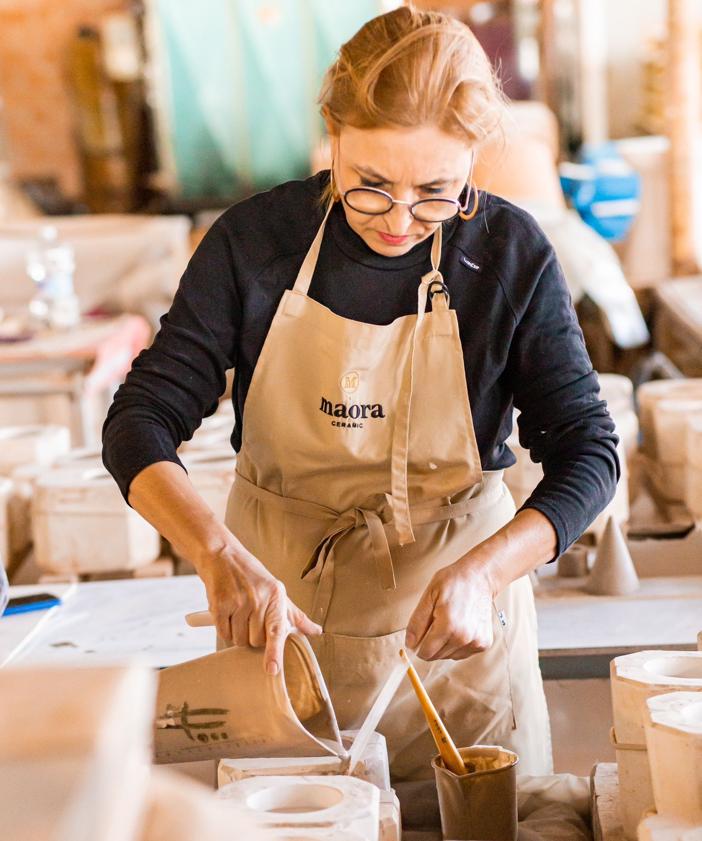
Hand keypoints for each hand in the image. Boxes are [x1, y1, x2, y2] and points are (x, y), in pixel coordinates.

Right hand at [197, 544, 321, 674]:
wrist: (223, 555)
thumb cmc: (252, 576)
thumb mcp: (276, 591)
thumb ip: (296, 615)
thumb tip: (317, 631)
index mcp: (276, 596)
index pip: (277, 629)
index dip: (275, 652)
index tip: (272, 669)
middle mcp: (258, 598)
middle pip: (256, 641)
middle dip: (253, 637)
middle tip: (250, 618)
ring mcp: (238, 601)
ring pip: (239, 640)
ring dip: (237, 634)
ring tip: (238, 613)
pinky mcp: (220, 604)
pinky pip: (224, 633)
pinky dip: (225, 629)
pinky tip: (227, 613)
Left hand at [405, 551, 494, 660]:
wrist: (479, 578)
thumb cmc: (453, 582)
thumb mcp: (429, 595)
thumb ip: (417, 622)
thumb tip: (410, 644)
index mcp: (448, 626)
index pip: (425, 653)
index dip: (419, 644)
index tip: (421, 633)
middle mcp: (464, 637)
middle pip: (437, 656)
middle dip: (432, 643)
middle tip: (437, 621)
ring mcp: (476, 642)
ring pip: (449, 656)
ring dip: (445, 644)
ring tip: (450, 622)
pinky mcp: (484, 643)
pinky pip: (462, 653)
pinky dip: (457, 644)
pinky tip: (459, 627)